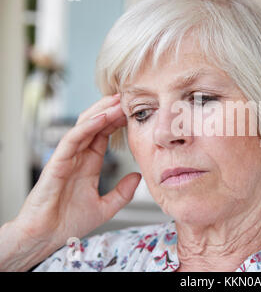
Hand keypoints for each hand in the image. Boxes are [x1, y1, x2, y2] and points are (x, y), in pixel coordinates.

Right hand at [0, 94, 140, 270]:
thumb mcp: (105, 207)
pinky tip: (102, 117)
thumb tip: (138, 177)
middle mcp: (78, 157)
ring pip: (84, 127)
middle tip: (128, 98)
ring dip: (101, 112)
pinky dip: (87, 127)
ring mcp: (67, 158)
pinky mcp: (57, 162)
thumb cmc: (68, 223)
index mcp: (88, 164)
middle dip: (111, 110)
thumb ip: (122, 192)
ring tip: (118, 101)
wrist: (46, 237)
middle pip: (95, 126)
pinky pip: (73, 139)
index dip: (117, 123)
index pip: (104, 136)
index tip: (133, 112)